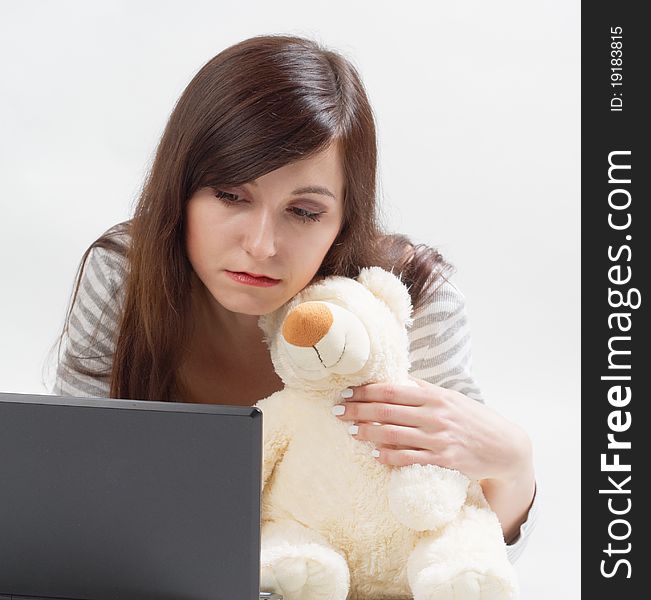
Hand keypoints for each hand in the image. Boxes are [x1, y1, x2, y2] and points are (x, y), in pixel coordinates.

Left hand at [334, 376, 531, 482]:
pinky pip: (409, 459)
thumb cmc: (472, 419)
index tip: (347, 392)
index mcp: (435, 396)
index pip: (392, 390)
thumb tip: (395, 379)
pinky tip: (374, 454)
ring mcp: (439, 439)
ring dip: (367, 433)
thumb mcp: (450, 397)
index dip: (366, 391)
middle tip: (337, 411)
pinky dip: (389, 456)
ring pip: (394, 435)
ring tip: (349, 431)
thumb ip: (423, 389)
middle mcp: (435, 415)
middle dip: (358, 410)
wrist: (504, 447)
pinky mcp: (443, 461)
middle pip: (387, 411)